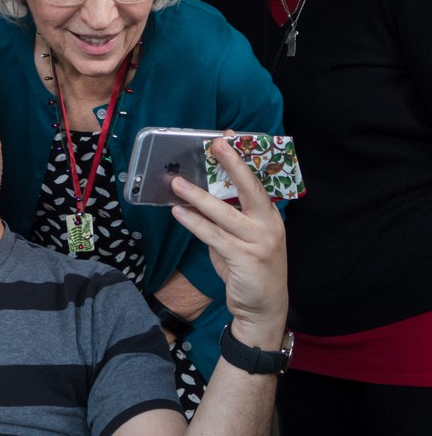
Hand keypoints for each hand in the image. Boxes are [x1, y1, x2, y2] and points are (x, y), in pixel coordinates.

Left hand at [169, 136, 287, 343]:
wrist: (263, 309)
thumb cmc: (249, 267)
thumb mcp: (242, 238)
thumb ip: (226, 218)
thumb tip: (197, 195)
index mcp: (270, 216)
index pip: (256, 181)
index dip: (241, 159)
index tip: (227, 137)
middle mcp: (269, 225)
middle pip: (250, 188)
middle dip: (232, 164)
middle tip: (214, 144)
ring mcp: (259, 242)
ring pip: (223, 213)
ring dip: (197, 196)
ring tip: (176, 182)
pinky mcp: (244, 259)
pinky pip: (213, 236)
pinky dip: (193, 223)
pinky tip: (178, 212)